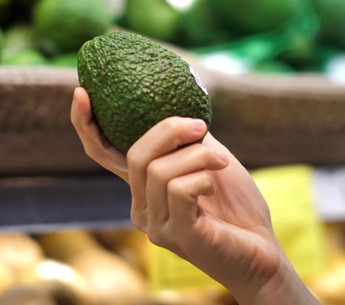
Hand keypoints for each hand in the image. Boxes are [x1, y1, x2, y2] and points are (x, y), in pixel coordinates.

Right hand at [71, 87, 318, 304]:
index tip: (81, 93)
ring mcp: (155, 225)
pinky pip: (179, 189)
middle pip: (135, 155)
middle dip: (170, 131)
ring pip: (159, 170)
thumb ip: (187, 140)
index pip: (102, 155)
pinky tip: (215, 184)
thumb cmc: (237, 207)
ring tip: (222, 161)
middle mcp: (141, 208)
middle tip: (201, 127)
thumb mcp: (208, 160)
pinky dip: (203, 177)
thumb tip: (178, 110)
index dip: (86, 124)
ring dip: (199, 156)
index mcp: (143, 188)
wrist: (263, 251)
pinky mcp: (176, 235)